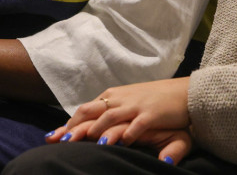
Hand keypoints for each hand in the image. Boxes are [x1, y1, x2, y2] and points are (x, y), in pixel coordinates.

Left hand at [46, 78, 190, 154]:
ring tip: (89, 143)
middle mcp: (118, 100)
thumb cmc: (151, 101)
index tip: (55, 136)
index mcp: (111, 97)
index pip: (84, 110)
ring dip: (99, 130)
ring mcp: (134, 106)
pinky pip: (138, 123)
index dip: (69, 123)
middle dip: (76, 127)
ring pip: (111, 117)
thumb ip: (109, 114)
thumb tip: (89, 126)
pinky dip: (130, 133)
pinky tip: (124, 143)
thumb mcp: (126, 104)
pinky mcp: (151, 113)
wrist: (181, 92)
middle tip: (63, 141)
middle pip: (91, 112)